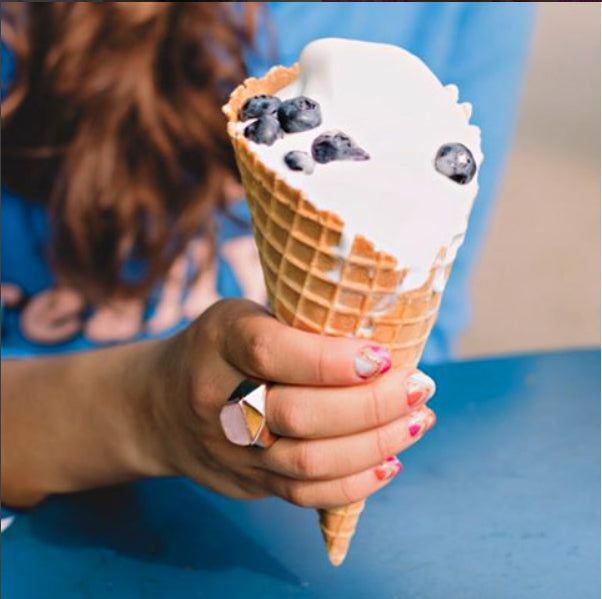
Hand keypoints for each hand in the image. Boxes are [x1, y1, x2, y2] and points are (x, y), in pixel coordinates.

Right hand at [148, 299, 435, 508]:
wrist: (159, 406)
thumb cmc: (219, 348)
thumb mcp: (245, 316)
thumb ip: (297, 325)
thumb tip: (384, 332)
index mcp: (220, 343)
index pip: (273, 353)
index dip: (333, 360)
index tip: (384, 356)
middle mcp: (219, 400)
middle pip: (300, 415)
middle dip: (373, 405)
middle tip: (420, 385)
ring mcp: (233, 450)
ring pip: (310, 462)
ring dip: (377, 444)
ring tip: (418, 418)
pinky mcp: (248, 483)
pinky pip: (306, 495)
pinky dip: (356, 482)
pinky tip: (391, 458)